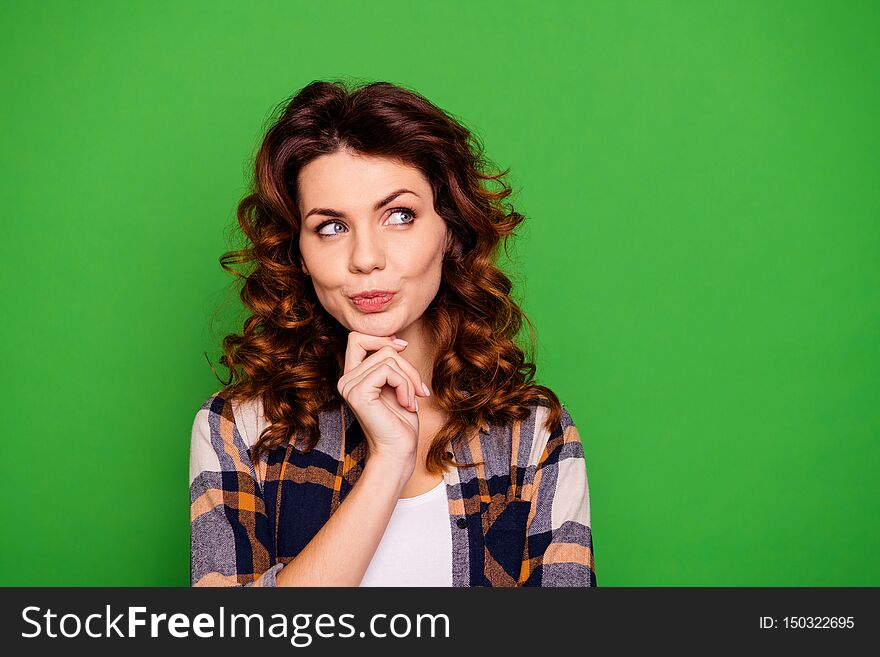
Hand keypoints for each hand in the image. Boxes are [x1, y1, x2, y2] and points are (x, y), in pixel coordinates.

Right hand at [337, 331, 430, 467]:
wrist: (398, 451)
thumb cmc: (400, 422)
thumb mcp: (397, 384)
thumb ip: (391, 363)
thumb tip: (397, 341)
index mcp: (352, 376)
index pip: (357, 337)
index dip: (381, 338)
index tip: (402, 348)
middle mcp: (345, 380)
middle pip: (381, 348)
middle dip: (406, 365)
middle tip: (419, 388)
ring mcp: (349, 386)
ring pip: (388, 358)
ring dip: (409, 378)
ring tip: (413, 400)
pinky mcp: (358, 393)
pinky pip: (389, 371)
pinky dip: (406, 385)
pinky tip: (408, 403)